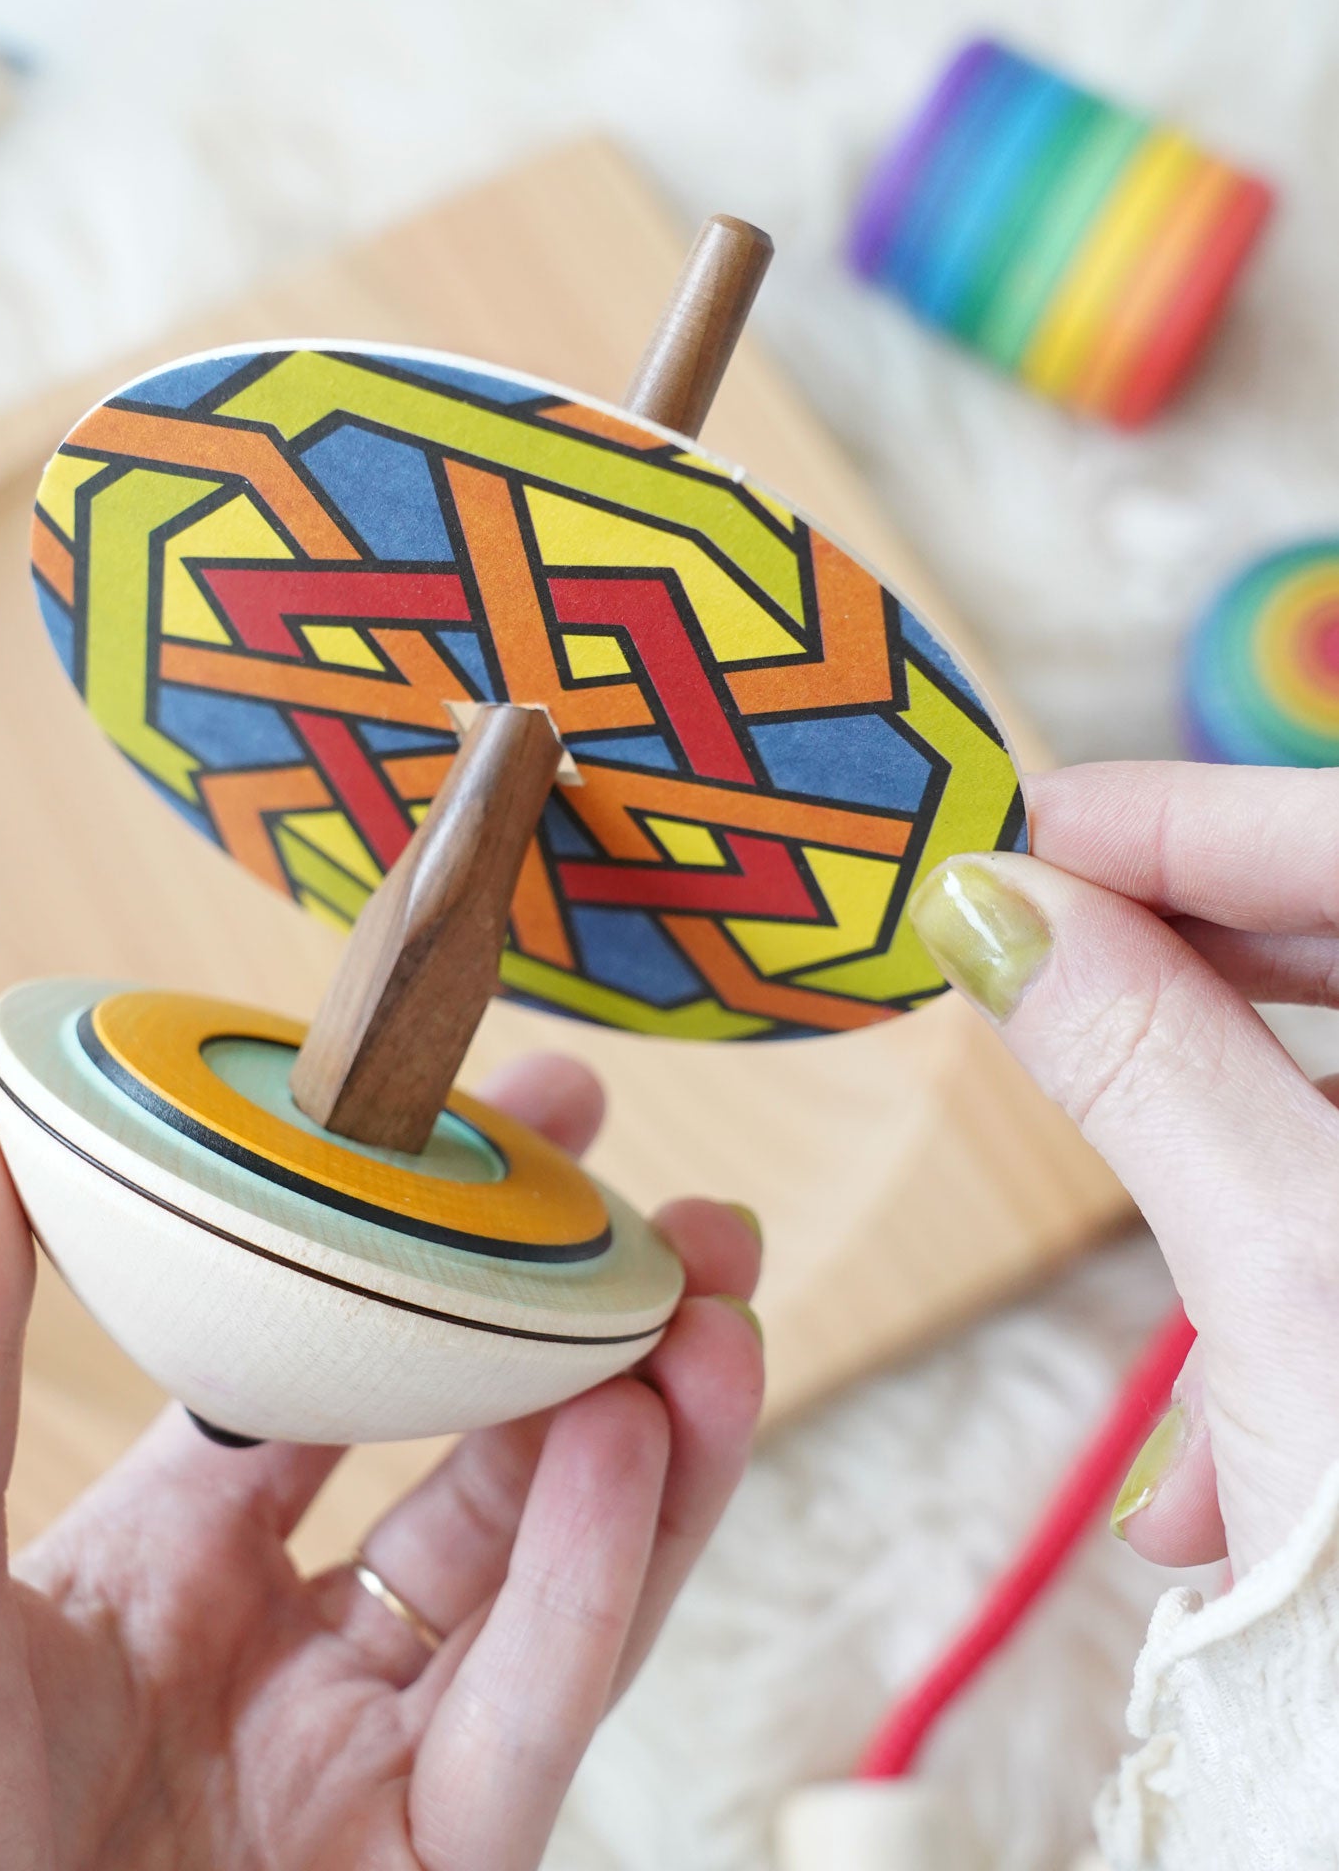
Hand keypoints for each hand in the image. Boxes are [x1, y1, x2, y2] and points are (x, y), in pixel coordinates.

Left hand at [0, 1050, 762, 1870]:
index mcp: (172, 1566)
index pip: (349, 1383)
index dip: (443, 1263)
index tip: (529, 1135)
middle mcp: (285, 1662)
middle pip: (492, 1477)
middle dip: (605, 1352)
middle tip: (696, 1233)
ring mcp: (359, 1774)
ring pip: (552, 1592)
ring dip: (651, 1452)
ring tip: (709, 1319)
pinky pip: (522, 1726)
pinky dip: (590, 1588)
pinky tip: (631, 1452)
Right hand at [909, 760, 1338, 1575]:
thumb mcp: (1288, 1269)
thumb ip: (1142, 1059)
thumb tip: (1001, 910)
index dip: (1202, 817)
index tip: (1041, 821)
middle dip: (1198, 984)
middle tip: (1043, 959)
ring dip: (1225, 1192)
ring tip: (1109, 1269)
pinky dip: (1283, 1313)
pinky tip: (1204, 1471)